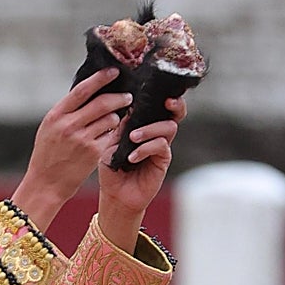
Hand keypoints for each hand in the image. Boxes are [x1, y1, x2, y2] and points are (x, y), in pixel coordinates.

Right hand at [11, 69, 133, 231]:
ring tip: (114, 119)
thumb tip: (89, 92)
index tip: (114, 72)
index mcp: (56, 116)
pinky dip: (113, 133)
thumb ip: (66, 111)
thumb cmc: (47, 155)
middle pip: (102, 103)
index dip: (100, 78)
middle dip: (119, 97)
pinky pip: (111, 136)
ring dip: (116, 117)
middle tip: (127, 97)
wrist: (46, 184)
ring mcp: (82, 140)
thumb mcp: (49, 128)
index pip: (82, 90)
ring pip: (110, 119)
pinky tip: (111, 135)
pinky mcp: (94, 153)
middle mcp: (69, 126)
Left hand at [96, 96, 185, 249]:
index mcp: (143, 126)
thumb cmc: (112, 169)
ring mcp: (160, 146)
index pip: (156, 107)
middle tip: (167, 102)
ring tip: (133, 138)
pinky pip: (161, 146)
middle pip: (175, 113)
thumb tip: (128, 109)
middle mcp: (155, 134)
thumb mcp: (110, 145)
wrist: (115, 195)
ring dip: (150, 129)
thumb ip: (119, 128)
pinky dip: (146, 148)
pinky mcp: (163, 160)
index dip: (160, 97)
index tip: (157, 90)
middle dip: (175, 105)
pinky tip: (133, 157)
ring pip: (168, 127)